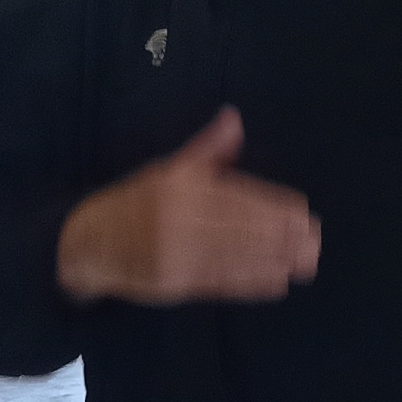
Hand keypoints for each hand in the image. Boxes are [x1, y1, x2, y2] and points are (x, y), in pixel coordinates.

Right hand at [57, 108, 319, 304]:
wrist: (88, 242)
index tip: (302, 212)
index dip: (270, 206)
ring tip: (304, 262)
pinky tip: (276, 283)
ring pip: (233, 257)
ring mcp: (174, 253)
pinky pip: (218, 282)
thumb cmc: (136, 202)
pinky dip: (249, 283)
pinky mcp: (172, 283)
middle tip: (314, 241)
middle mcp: (177, 219)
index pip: (235, 196)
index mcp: (179, 187)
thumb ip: (207, 150)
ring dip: (273, 261)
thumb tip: (233, 119)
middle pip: (238, 228)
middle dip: (280, 236)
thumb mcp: (167, 168)